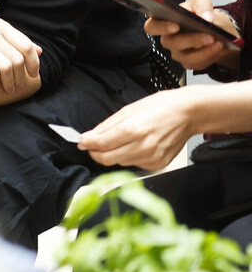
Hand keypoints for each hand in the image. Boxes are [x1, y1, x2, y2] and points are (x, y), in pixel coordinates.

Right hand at [0, 17, 42, 96]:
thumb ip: (15, 42)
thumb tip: (39, 51)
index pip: (26, 46)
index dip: (34, 63)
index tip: (33, 74)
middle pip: (17, 59)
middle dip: (21, 77)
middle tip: (19, 87)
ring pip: (5, 67)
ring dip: (9, 81)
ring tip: (8, 88)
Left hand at [79, 88, 197, 170]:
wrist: (189, 114)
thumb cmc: (161, 107)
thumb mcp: (129, 109)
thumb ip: (106, 126)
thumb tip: (89, 137)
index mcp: (133, 129)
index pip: (100, 144)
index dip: (87, 143)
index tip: (83, 141)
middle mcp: (142, 147)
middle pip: (107, 159)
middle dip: (96, 152)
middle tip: (94, 145)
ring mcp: (151, 158)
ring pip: (119, 163)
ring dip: (113, 154)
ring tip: (121, 140)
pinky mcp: (158, 164)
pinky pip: (134, 164)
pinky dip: (129, 157)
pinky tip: (136, 145)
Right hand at [147, 0, 239, 72]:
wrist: (214, 27)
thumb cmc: (200, 14)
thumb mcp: (200, 1)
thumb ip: (202, 4)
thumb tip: (205, 17)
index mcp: (163, 21)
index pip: (151, 26)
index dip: (160, 27)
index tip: (175, 26)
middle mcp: (167, 38)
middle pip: (171, 43)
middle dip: (191, 40)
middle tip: (208, 36)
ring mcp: (177, 52)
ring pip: (186, 56)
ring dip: (204, 51)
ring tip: (218, 42)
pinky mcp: (189, 62)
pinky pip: (197, 63)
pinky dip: (210, 56)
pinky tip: (218, 48)